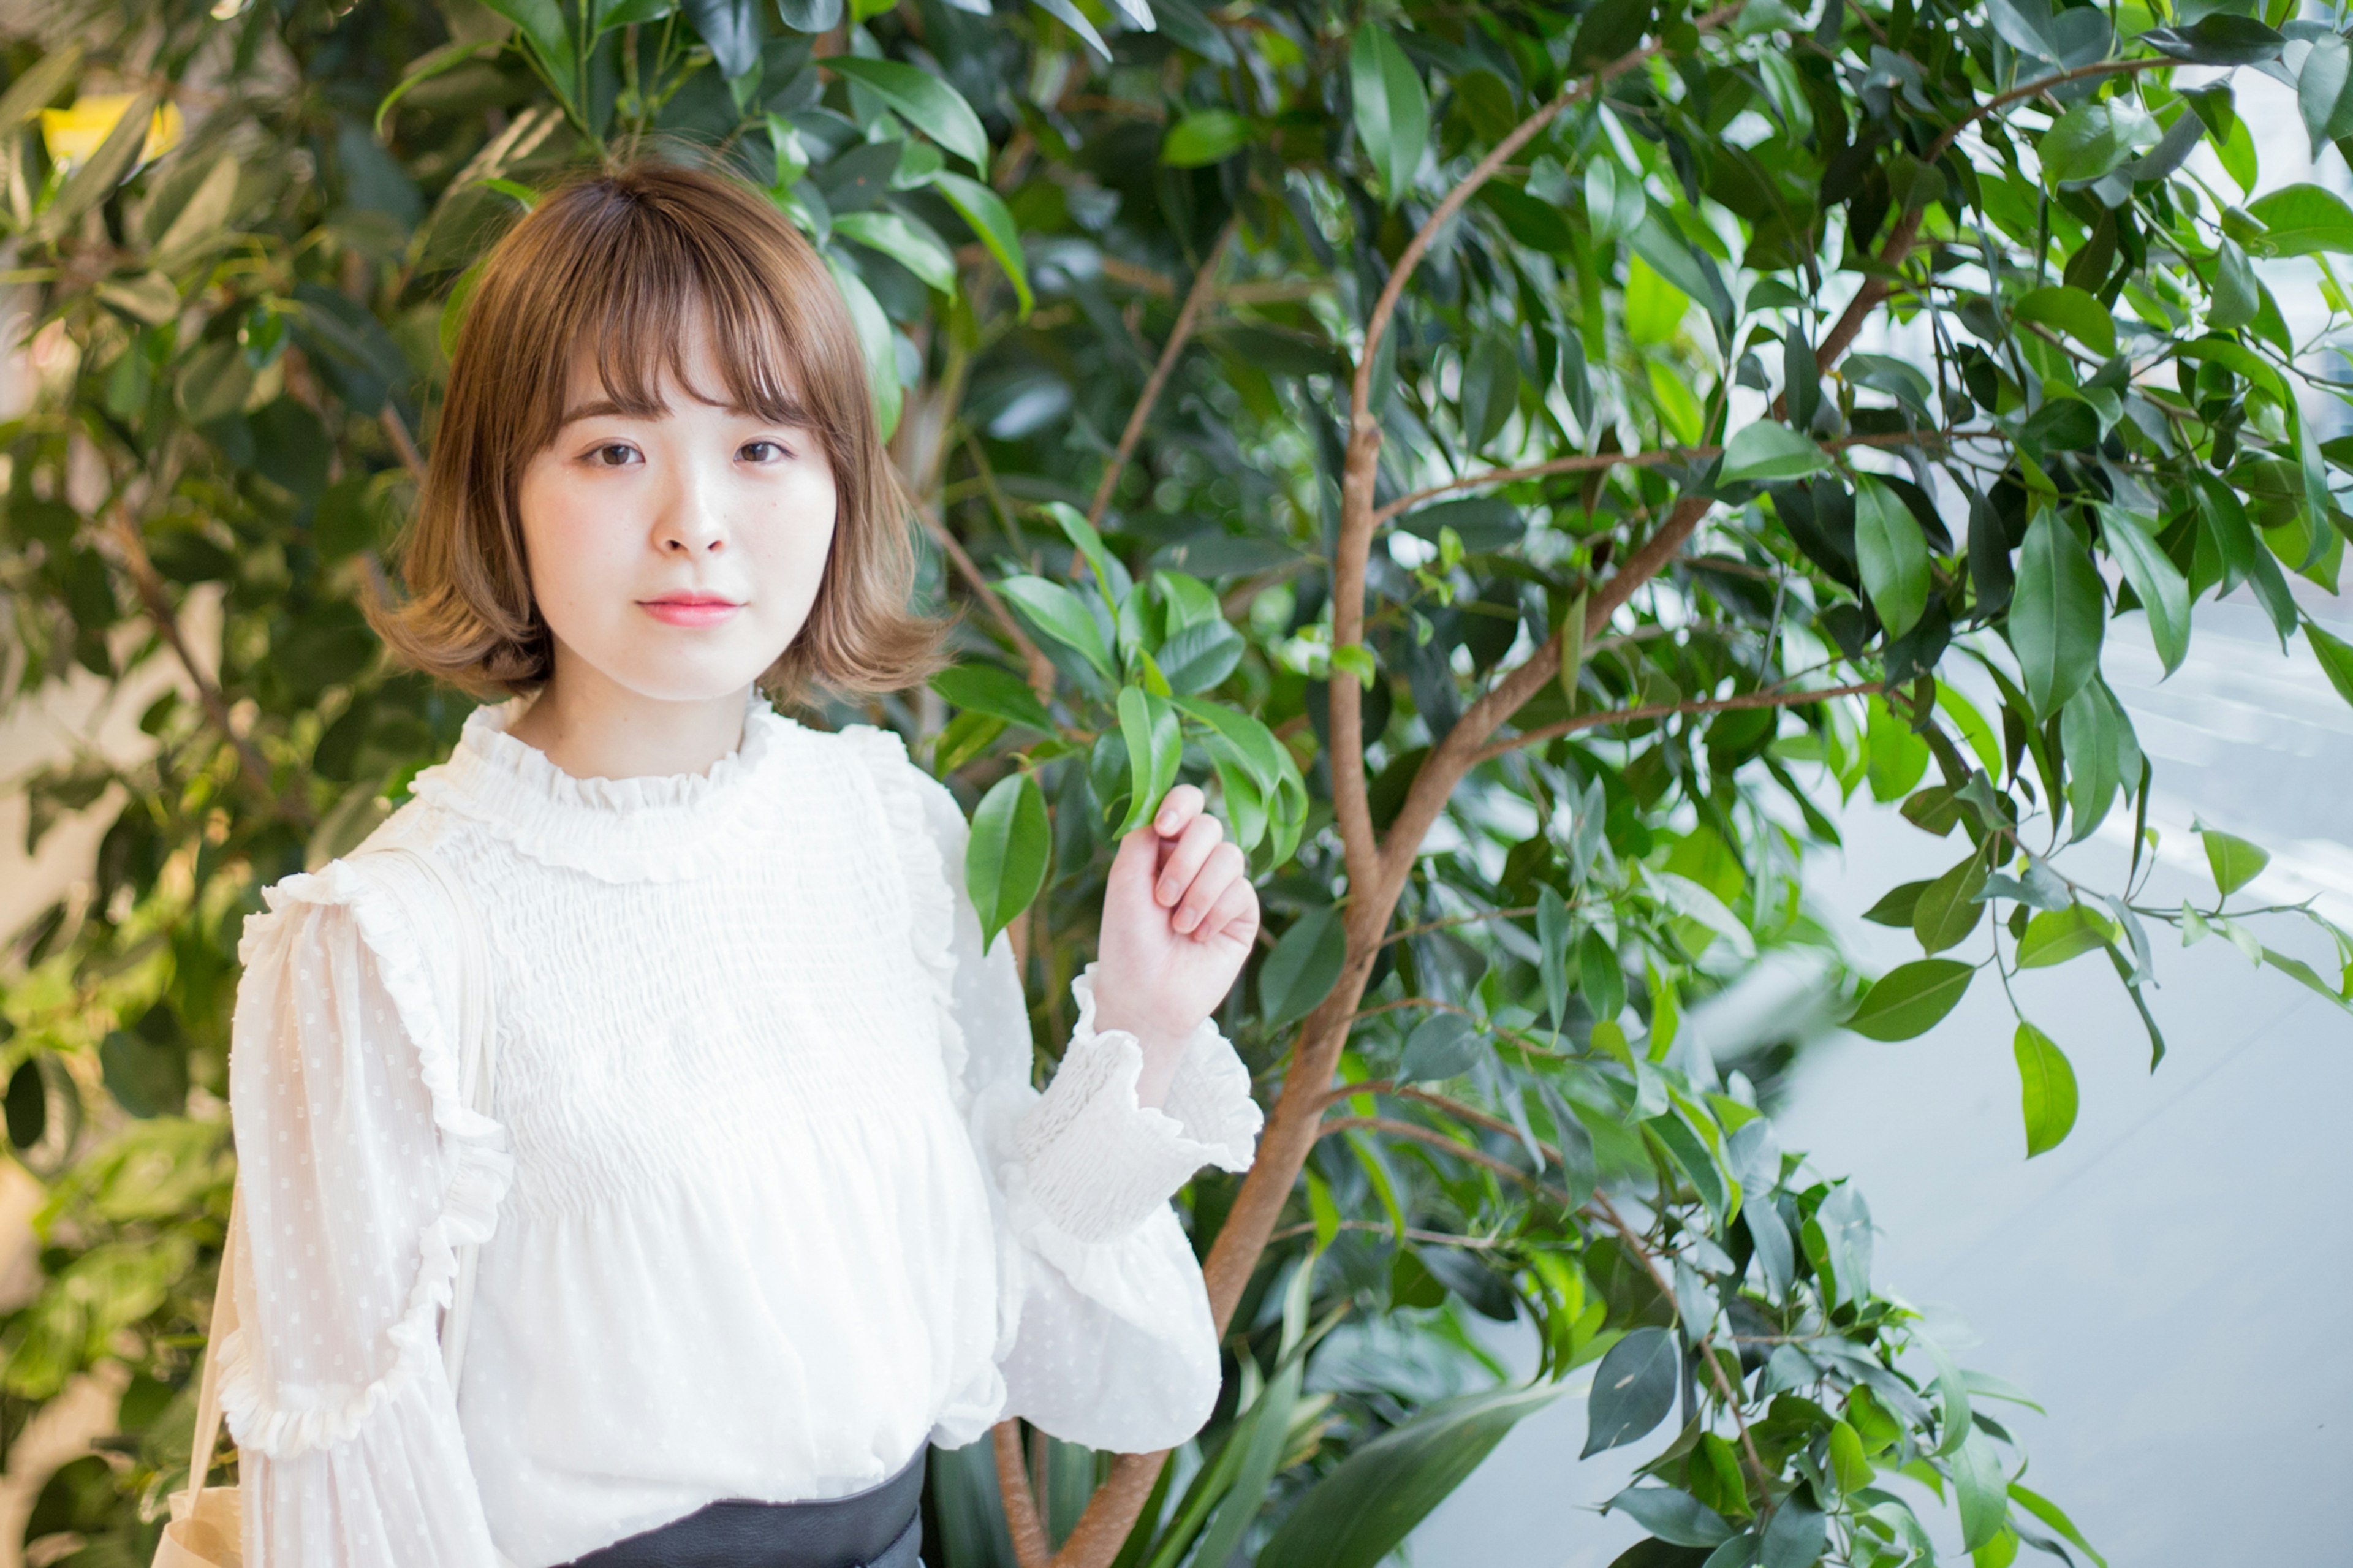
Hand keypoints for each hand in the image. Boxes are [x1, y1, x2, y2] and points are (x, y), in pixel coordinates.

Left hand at [1092, 785, 1260, 1107]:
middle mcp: (1194, 863)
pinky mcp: (1243, 914)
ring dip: (1199, 892)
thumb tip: (1169, 815)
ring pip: (1230, 857)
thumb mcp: (1124, 880)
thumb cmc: (1127, 941)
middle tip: (1162, 898)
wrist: (1147, 994)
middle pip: (1210, 825)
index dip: (1181, 803)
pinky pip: (1243, 891)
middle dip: (1185, 861)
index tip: (1166, 825)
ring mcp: (1221, 887)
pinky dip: (1216, 912)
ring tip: (1179, 925)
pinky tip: (1199, 936)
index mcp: (1163, 848)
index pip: (1185, 803)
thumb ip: (1143, 836)